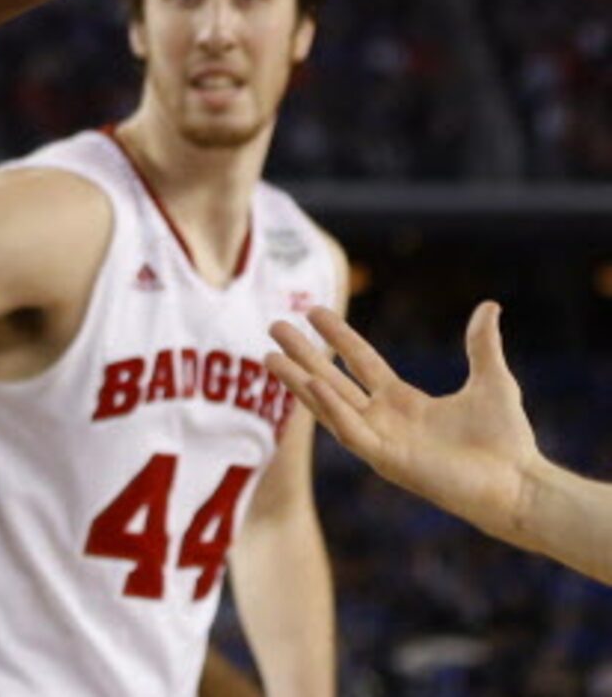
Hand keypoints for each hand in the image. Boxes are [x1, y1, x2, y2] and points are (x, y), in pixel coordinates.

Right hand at [269, 303, 541, 544]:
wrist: (520, 484)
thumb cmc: (508, 441)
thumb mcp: (492, 382)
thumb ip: (481, 345)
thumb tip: (488, 306)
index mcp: (404, 402)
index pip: (361, 363)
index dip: (338, 337)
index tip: (313, 311)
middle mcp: (385, 420)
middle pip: (333, 380)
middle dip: (302, 355)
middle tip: (273, 326)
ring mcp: (382, 441)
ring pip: (329, 406)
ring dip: (299, 381)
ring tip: (269, 358)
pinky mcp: (387, 461)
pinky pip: (351, 431)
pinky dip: (331, 407)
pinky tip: (313, 383)